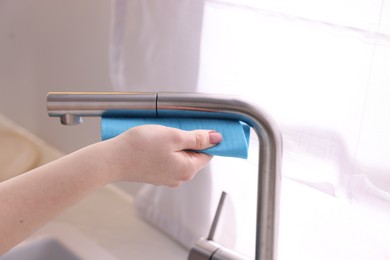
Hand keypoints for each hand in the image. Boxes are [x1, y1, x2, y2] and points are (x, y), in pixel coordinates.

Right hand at [106, 125, 221, 186]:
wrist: (112, 159)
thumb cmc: (141, 147)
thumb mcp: (174, 136)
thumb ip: (197, 138)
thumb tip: (217, 139)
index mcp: (187, 170)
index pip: (208, 154)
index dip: (206, 139)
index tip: (197, 126)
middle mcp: (179, 178)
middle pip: (193, 155)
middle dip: (188, 140)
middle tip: (175, 127)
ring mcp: (166, 178)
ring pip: (179, 156)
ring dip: (175, 144)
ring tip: (162, 134)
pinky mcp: (154, 174)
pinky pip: (167, 160)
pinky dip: (164, 150)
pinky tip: (154, 141)